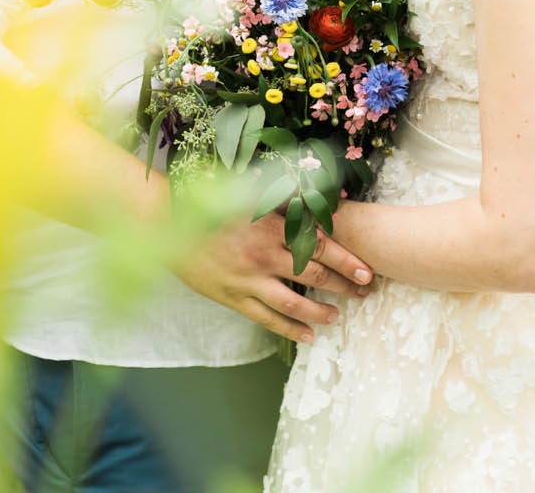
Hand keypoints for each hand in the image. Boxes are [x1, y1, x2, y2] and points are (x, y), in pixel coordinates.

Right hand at [172, 212, 372, 342]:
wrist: (169, 227)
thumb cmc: (212, 206)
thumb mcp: (250, 197)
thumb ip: (285, 201)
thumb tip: (319, 199)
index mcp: (270, 227)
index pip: (318, 245)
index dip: (345, 259)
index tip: (366, 270)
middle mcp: (263, 256)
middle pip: (313, 275)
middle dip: (343, 285)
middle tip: (365, 292)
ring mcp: (248, 280)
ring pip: (293, 303)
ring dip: (319, 312)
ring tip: (338, 316)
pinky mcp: (233, 298)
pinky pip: (266, 319)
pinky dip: (289, 329)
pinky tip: (308, 337)